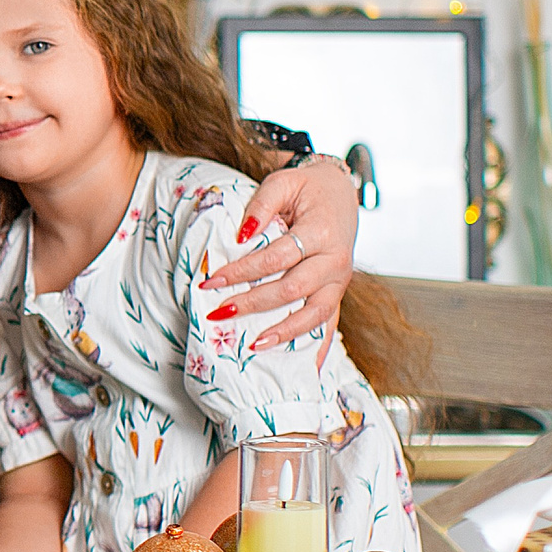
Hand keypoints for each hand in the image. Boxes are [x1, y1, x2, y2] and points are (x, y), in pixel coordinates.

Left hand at [202, 159, 357, 356]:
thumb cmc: (308, 188)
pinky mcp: (338, 292)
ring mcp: (340, 280)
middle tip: (220, 313)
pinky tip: (307, 369)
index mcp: (321, 232)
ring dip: (283, 332)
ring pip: (314, 314)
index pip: (276, 257)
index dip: (242, 270)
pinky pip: (329, 323)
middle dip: (253, 303)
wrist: (340, 191)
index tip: (211, 280)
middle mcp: (336, 261)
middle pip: (292, 289)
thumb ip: (261, 205)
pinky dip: (318, 346)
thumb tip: (241, 236)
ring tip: (254, 345)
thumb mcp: (282, 183)